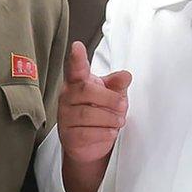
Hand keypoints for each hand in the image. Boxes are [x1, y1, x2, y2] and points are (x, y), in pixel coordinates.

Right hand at [58, 41, 130, 164]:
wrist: (91, 145)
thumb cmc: (100, 114)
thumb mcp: (112, 95)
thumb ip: (117, 85)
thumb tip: (125, 75)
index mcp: (78, 83)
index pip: (76, 68)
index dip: (76, 58)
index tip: (77, 47)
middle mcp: (67, 97)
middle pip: (86, 91)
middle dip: (109, 99)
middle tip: (122, 105)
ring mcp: (65, 117)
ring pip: (87, 114)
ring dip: (109, 118)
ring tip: (118, 121)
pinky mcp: (68, 136)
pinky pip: (86, 133)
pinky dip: (104, 133)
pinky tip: (110, 131)